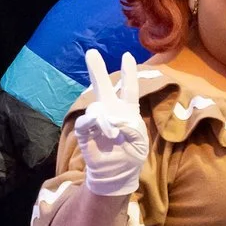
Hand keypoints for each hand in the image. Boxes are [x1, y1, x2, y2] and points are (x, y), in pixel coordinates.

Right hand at [76, 49, 150, 196]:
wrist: (118, 174)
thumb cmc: (132, 155)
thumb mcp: (140, 141)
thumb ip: (130, 126)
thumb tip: (110, 118)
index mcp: (128, 111)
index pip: (129, 89)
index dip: (128, 73)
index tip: (127, 55)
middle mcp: (111, 111)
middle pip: (104, 87)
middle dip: (97, 70)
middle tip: (91, 52)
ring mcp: (97, 120)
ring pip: (97, 107)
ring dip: (106, 118)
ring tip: (113, 133)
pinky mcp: (86, 132)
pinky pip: (86, 121)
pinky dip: (94, 123)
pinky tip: (101, 129)